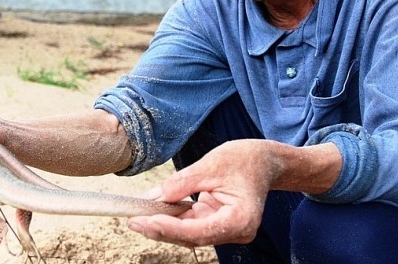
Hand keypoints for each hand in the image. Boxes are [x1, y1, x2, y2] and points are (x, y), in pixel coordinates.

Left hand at [127, 139, 277, 247]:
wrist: (264, 161)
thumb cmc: (244, 160)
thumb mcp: (211, 165)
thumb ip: (183, 183)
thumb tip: (156, 196)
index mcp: (240, 219)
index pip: (200, 230)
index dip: (172, 227)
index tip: (148, 219)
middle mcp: (235, 232)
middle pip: (192, 237)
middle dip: (161, 229)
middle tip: (133, 220)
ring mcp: (226, 230)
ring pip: (188, 233)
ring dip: (163, 225)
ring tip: (136, 217)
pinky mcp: (217, 224)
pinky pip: (191, 224)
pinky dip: (172, 218)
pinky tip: (152, 212)